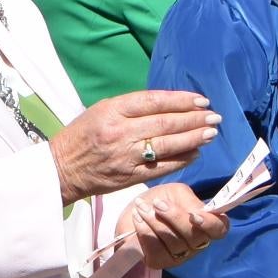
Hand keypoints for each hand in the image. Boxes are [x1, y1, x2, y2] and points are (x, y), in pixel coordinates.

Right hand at [52, 90, 219, 200]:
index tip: (201, 101)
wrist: (62, 168)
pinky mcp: (130, 176)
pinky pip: (162, 167)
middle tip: (215, 118)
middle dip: (194, 119)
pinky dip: (181, 160)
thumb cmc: (81, 135)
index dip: (181, 100)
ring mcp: (125, 156)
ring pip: (167, 145)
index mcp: (111, 110)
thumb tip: (169, 106)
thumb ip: (131, 107)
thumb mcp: (101, 110)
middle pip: (165, 123)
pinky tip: (195, 153)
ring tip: (211, 133)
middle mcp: (120, 132)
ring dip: (193, 138)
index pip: (154, 101)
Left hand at [124, 182, 228, 270]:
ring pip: (175, 244)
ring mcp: (180, 255)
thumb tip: (196, 214)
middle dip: (174, 218)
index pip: (219, 229)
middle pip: (195, 238)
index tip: (194, 215)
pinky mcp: (160, 262)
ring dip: (155, 223)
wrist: (134, 210)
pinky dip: (145, 233)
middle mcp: (197, 243)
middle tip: (157, 203)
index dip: (210, 224)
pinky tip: (137, 219)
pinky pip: (156, 252)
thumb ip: (189, 201)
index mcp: (206, 223)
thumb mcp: (176, 193)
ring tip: (141, 207)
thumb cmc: (159, 200)